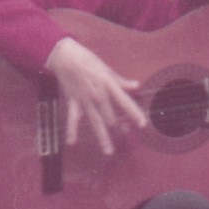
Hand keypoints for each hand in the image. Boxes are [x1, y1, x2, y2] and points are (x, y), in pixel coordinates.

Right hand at [44, 36, 146, 154]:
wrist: (65, 56)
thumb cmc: (87, 60)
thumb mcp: (107, 69)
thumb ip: (121, 81)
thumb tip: (137, 86)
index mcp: (108, 85)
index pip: (125, 102)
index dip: (134, 113)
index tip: (143, 124)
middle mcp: (98, 95)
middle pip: (111, 117)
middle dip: (119, 127)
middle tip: (125, 134)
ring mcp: (85, 100)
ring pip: (96, 122)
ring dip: (103, 138)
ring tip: (109, 151)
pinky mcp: (73, 102)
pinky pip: (73, 119)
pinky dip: (71, 130)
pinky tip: (71, 142)